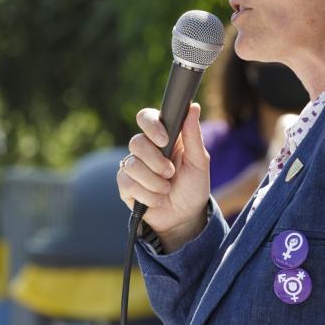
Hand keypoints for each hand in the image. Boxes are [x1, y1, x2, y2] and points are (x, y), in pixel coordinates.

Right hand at [117, 103, 210, 248]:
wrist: (185, 217)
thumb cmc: (193, 187)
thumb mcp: (199, 162)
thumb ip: (193, 135)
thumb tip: (193, 107)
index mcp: (162, 137)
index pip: (146, 118)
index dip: (151, 126)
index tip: (164, 140)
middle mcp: (145, 149)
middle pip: (136, 142)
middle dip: (155, 161)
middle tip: (171, 173)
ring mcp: (133, 166)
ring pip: (131, 165)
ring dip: (153, 181)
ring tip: (167, 189)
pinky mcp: (125, 185)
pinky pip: (127, 183)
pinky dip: (147, 195)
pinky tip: (157, 200)